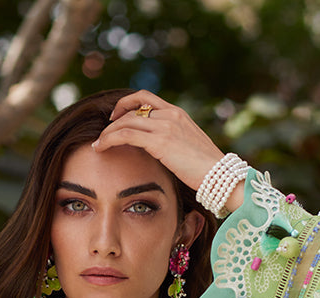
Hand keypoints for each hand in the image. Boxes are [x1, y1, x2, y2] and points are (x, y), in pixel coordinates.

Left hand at [93, 91, 229, 197]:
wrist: (221, 176)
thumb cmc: (207, 170)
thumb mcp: (189, 149)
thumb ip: (173, 144)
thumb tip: (160, 153)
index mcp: (178, 114)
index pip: (146, 98)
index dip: (127, 104)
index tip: (116, 117)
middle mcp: (171, 115)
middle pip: (133, 108)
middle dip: (113, 120)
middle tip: (103, 134)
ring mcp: (166, 126)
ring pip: (126, 121)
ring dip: (108, 132)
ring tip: (98, 144)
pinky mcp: (160, 142)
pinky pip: (127, 134)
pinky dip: (110, 139)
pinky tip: (101, 148)